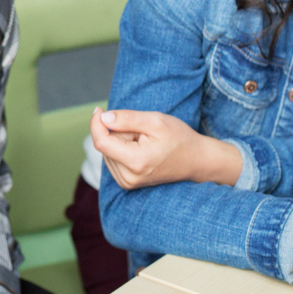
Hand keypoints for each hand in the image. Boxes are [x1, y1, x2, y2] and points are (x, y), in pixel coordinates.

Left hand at [90, 107, 242, 188]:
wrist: (195, 161)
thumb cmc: (178, 138)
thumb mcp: (155, 121)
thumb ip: (127, 119)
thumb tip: (103, 118)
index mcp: (136, 162)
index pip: (101, 142)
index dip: (96, 124)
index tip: (99, 110)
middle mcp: (128, 177)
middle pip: (106, 145)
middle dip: (118, 132)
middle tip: (142, 132)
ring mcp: (127, 183)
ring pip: (108, 152)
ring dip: (121, 141)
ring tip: (144, 142)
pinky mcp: (126, 183)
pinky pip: (113, 159)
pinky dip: (122, 150)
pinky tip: (140, 150)